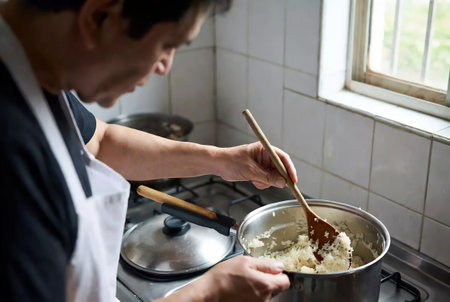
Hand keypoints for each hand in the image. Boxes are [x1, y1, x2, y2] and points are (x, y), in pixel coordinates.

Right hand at [161, 256, 289, 301]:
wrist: (209, 293)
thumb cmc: (224, 276)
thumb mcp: (244, 261)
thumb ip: (265, 264)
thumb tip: (279, 266)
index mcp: (266, 285)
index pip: (285, 281)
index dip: (279, 273)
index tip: (271, 270)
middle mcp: (265, 299)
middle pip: (276, 288)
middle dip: (268, 280)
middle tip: (252, 274)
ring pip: (266, 294)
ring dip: (259, 288)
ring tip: (244, 282)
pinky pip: (257, 300)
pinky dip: (252, 295)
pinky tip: (241, 290)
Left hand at [218, 142, 297, 188]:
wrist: (218, 165)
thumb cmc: (230, 161)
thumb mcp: (250, 170)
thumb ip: (267, 177)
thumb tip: (282, 182)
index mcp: (264, 149)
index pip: (283, 158)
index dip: (289, 169)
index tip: (293, 179)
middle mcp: (265, 156)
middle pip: (280, 169)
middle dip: (276, 178)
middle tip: (272, 183)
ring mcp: (262, 164)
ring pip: (274, 177)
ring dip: (266, 182)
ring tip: (255, 180)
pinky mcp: (258, 172)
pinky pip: (267, 180)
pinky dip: (262, 183)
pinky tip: (252, 181)